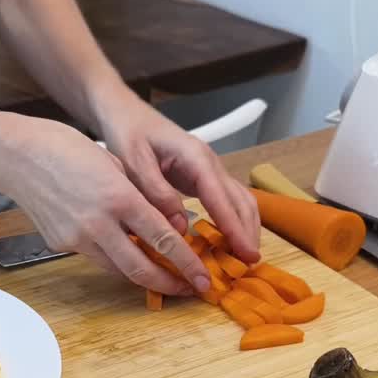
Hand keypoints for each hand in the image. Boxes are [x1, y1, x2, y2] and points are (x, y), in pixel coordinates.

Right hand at [0, 115, 211, 295]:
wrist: (18, 156)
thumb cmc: (66, 148)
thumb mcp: (115, 164)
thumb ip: (140, 196)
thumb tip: (165, 222)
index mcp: (119, 197)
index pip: (164, 240)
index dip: (188, 264)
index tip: (203, 279)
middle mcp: (99, 223)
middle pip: (142, 268)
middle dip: (171, 284)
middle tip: (191, 291)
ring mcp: (78, 237)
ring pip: (119, 269)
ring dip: (145, 275)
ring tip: (165, 277)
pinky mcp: (62, 244)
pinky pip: (97, 257)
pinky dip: (116, 259)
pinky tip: (127, 253)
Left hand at [94, 93, 260, 263]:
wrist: (127, 115)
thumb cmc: (129, 135)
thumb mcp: (135, 163)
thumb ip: (156, 193)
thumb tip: (179, 227)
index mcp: (195, 157)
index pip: (221, 197)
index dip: (234, 227)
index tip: (245, 252)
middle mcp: (210, 163)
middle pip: (240, 200)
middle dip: (247, 231)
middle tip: (249, 263)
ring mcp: (210, 169)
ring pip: (240, 200)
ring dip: (246, 228)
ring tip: (244, 257)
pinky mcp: (204, 177)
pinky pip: (227, 200)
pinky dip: (234, 221)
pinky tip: (231, 241)